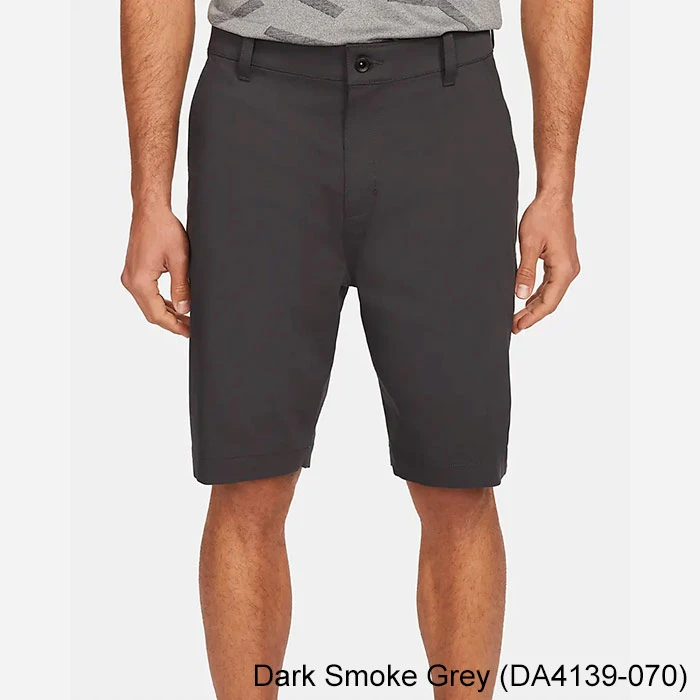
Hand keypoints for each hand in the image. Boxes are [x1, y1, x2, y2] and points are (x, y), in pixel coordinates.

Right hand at [121, 207, 190, 337]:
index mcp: (140, 281)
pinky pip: (147, 294)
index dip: (174, 326)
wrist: (150, 210)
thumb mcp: (179, 260)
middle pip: (151, 313)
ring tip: (186, 319)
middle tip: (191, 328)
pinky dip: (161, 302)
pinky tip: (175, 305)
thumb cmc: (164, 229)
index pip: (157, 315)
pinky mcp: (134, 272)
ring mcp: (130, 277)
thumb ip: (181, 287)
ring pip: (149, 305)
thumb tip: (184, 309)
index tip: (189, 332)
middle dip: (172, 322)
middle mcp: (131, 281)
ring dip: (167, 313)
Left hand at [512, 193, 580, 333]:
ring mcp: (567, 266)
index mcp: (564, 269)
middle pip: (550, 301)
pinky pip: (550, 284)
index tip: (517, 326)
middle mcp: (569, 270)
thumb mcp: (529, 245)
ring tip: (518, 317)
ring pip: (550, 294)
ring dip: (534, 306)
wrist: (554, 198)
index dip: (532, 317)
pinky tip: (527, 300)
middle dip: (532, 315)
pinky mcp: (561, 261)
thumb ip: (525, 272)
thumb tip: (520, 296)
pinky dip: (538, 294)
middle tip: (514, 327)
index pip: (548, 302)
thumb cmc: (543, 216)